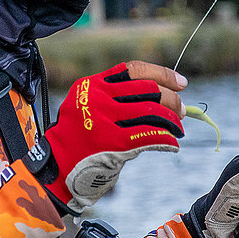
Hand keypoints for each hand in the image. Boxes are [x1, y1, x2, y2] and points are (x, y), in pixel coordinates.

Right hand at [44, 61, 185, 212]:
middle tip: (182, 110)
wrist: (56, 168)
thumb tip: (160, 93)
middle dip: (172, 99)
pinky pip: (150, 135)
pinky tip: (173, 144)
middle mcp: (97, 97)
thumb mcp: (87, 106)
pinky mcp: (112, 142)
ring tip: (179, 129)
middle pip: (148, 89)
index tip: (181, 83)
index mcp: (92, 84)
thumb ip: (114, 96)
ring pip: (152, 111)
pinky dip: (167, 139)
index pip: (133, 70)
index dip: (162, 74)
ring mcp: (104, 118)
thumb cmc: (78, 139)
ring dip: (172, 120)